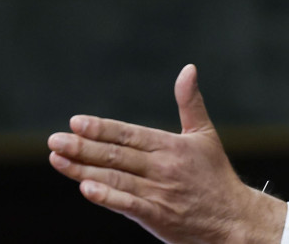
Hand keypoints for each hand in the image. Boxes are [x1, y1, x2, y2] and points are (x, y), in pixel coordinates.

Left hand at [47, 64, 285, 243]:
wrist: (234, 219)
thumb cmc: (216, 176)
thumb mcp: (204, 135)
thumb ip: (190, 102)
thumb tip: (188, 68)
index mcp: (171, 146)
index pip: (129, 134)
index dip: (101, 128)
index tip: (76, 122)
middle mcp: (163, 167)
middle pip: (116, 155)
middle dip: (82, 147)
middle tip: (54, 140)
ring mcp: (159, 193)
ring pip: (115, 178)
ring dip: (83, 170)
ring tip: (58, 160)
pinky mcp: (157, 216)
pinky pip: (128, 205)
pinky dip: (107, 197)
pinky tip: (86, 189)